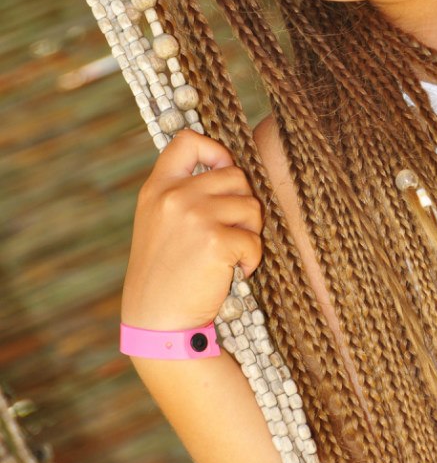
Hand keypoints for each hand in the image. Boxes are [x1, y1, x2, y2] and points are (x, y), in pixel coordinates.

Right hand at [121, 128, 262, 330]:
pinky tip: (234, 272)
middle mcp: (175, 196)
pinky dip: (251, 259)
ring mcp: (194, 216)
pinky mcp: (215, 241)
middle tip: (230, 232)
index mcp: (158, 188)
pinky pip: (254, 239)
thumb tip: (230, 168)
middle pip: (235, 175)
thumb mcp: (158, 221)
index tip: (222, 172)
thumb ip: (182, 193)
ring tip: (230, 254)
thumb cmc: (164, 273)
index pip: (187, 142)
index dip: (214, 151)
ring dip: (249, 232)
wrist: (157, 320)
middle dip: (242, 203)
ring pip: (251, 206)